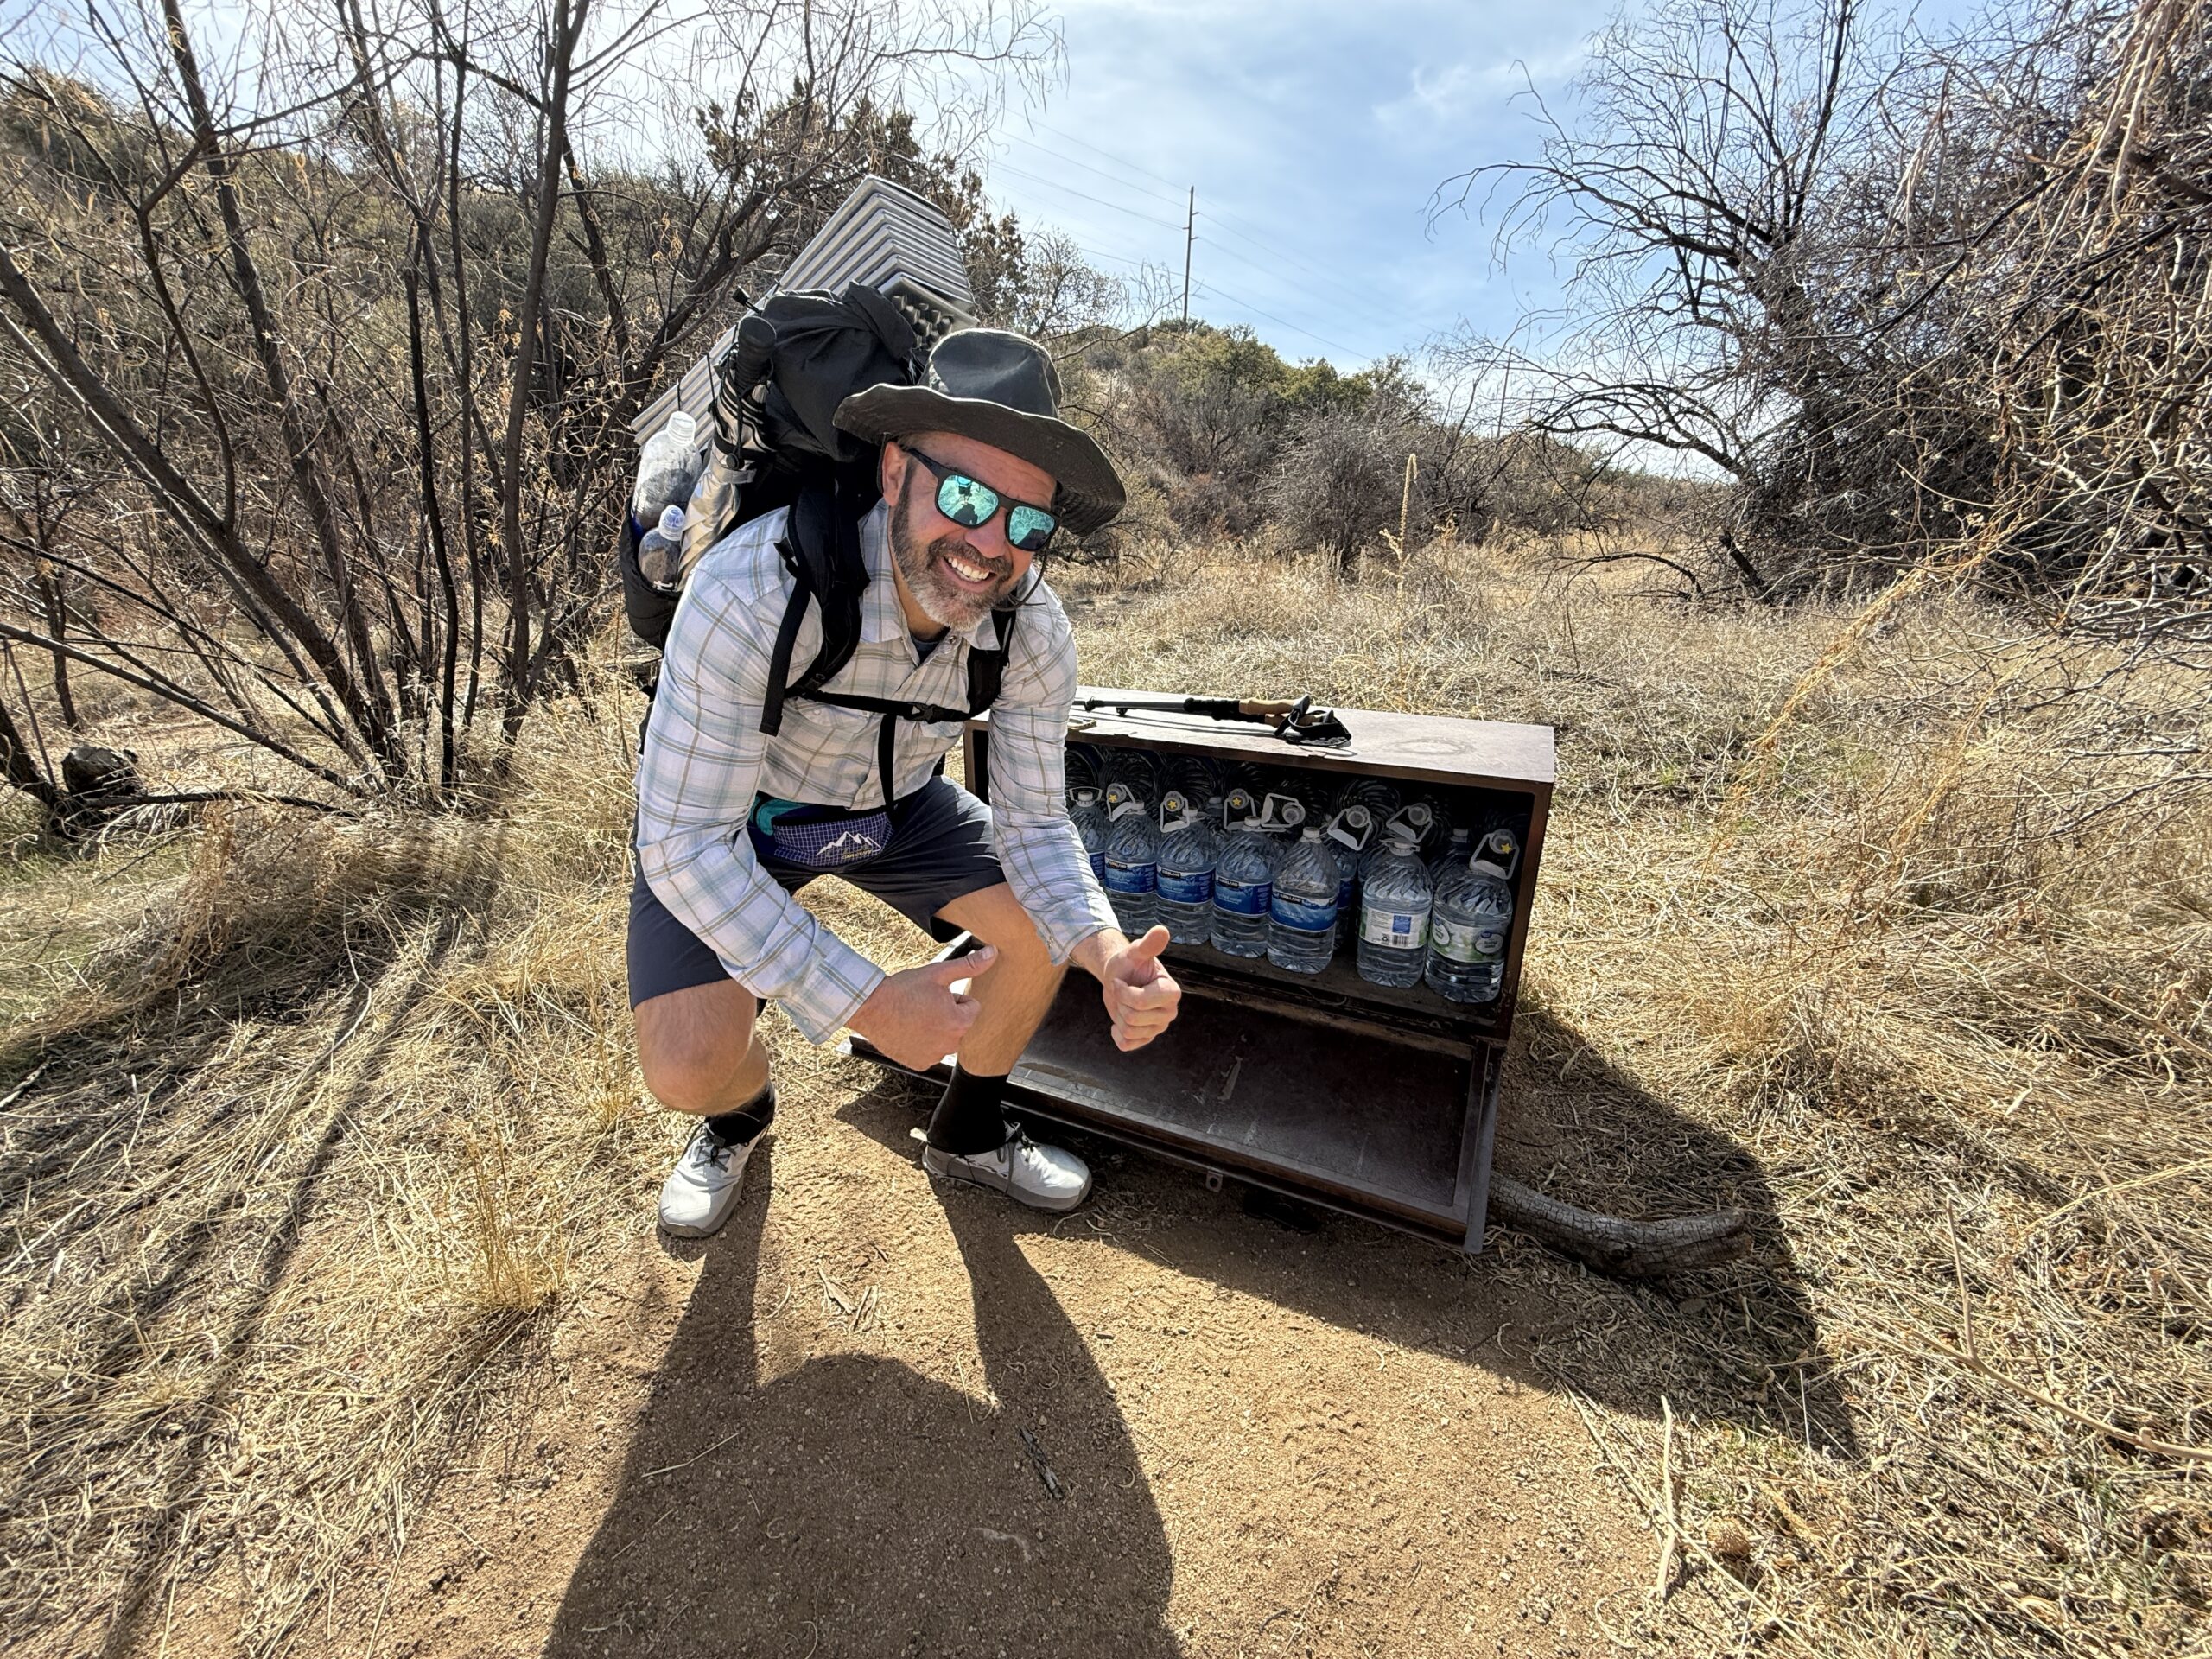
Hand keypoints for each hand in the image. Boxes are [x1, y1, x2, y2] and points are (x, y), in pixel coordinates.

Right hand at [850, 947, 995, 1069]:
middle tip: (923, 1006)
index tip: (934, 996)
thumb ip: (969, 965)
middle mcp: (950, 1044)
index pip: (971, 1007)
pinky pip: (930, 1051)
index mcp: (959, 1023)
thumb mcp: (939, 973)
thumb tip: (992, 953)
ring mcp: (934, 1056)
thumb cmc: (903, 990)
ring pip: (945, 1038)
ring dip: (936, 1029)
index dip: (954, 998)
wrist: (870, 1007)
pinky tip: (908, 1031)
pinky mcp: (920, 1064)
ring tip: (914, 1017)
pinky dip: (922, 1043)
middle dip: (947, 1014)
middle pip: (960, 1024)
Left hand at [1099, 926, 1180, 1051]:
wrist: (1120, 976)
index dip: (1122, 992)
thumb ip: (1148, 944)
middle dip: (1119, 1003)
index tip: (1119, 980)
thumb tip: (1162, 930)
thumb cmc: (1128, 963)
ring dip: (1118, 1015)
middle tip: (1122, 991)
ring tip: (1123, 1002)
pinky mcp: (1146, 1038)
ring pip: (1128, 1031)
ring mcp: (1159, 1027)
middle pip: (1133, 1018)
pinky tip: (1118, 1021)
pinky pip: (1127, 1045)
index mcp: (1171, 992)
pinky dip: (1117, 1034)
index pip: (1140, 1002)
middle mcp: (1170, 1012)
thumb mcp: (1135, 952)